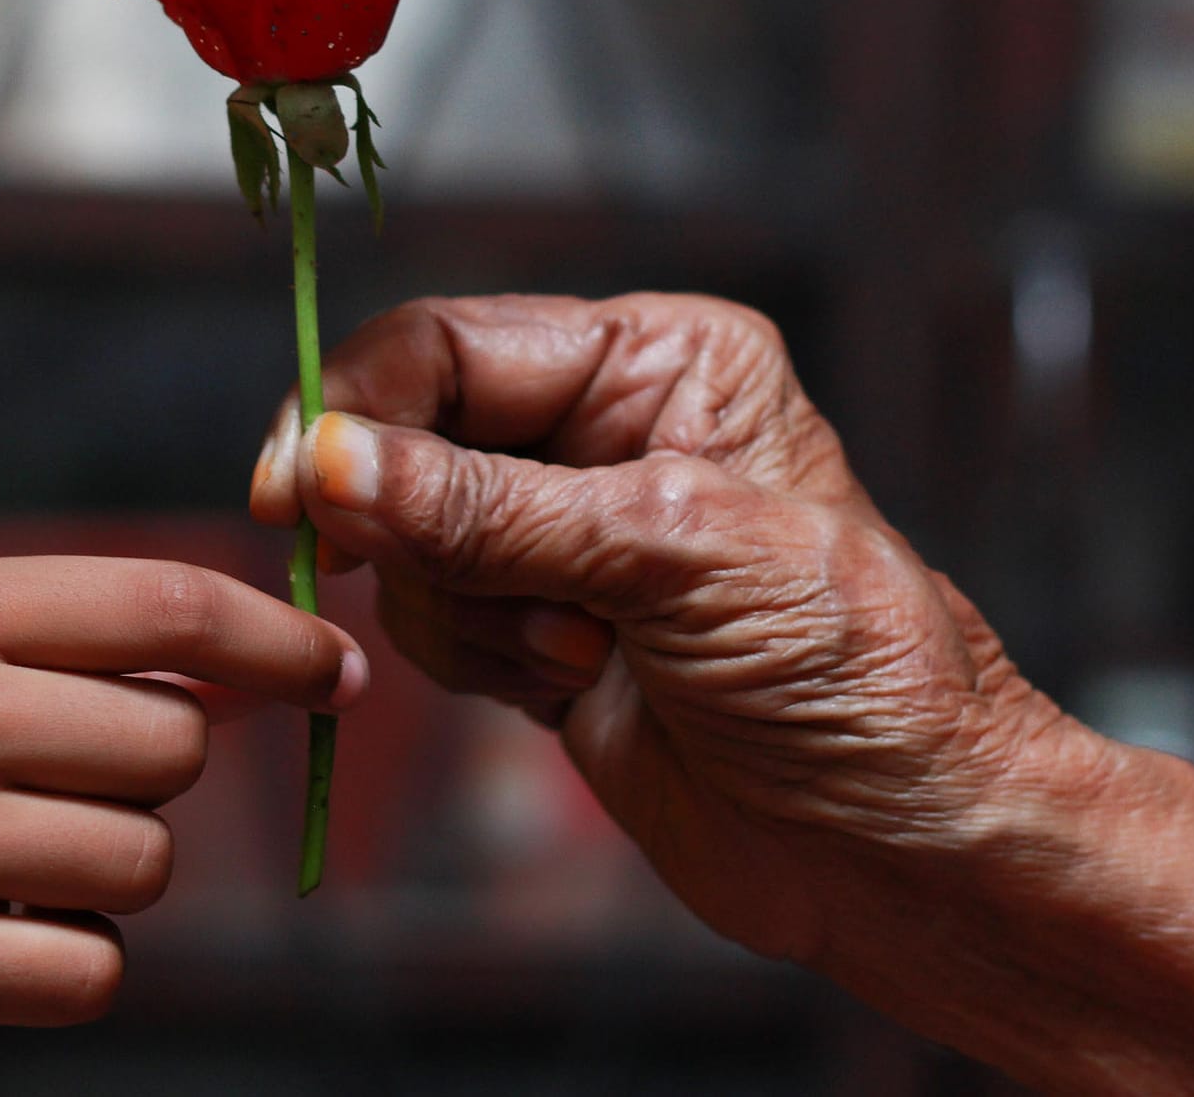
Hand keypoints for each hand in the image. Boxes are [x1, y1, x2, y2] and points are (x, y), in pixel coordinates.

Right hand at [0, 556, 364, 1030]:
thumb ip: (88, 641)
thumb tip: (262, 676)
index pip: (169, 609)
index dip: (280, 640)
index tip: (339, 670)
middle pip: (175, 748)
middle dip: (154, 770)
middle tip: (63, 776)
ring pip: (144, 865)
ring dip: (109, 866)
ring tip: (7, 848)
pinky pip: (91, 970)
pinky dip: (72, 956)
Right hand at [250, 294, 1064, 963]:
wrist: (901, 848)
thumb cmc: (855, 676)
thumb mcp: (673, 559)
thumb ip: (487, 512)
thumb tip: (330, 463)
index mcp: (660, 363)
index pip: (453, 345)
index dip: (359, 407)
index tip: (293, 487)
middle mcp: (605, 434)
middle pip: (409, 437)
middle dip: (413, 524)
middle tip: (415, 576)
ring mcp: (566, 540)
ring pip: (405, 541)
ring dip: (462, 610)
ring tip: (576, 654)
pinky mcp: (540, 631)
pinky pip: (429, 620)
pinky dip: (470, 660)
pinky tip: (566, 686)